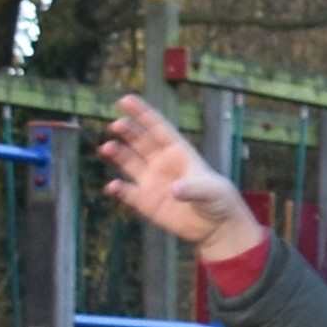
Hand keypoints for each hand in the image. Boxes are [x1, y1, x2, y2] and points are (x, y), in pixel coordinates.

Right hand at [92, 95, 262, 256]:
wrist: (217, 226)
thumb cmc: (219, 201)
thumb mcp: (211, 192)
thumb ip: (193, 189)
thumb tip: (173, 190)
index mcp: (179, 153)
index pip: (158, 128)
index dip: (143, 113)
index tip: (126, 99)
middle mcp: (162, 164)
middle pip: (141, 142)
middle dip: (128, 131)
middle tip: (116, 125)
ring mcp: (152, 181)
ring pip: (129, 162)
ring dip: (118, 154)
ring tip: (107, 148)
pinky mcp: (146, 202)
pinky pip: (128, 193)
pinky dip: (119, 189)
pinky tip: (112, 187)